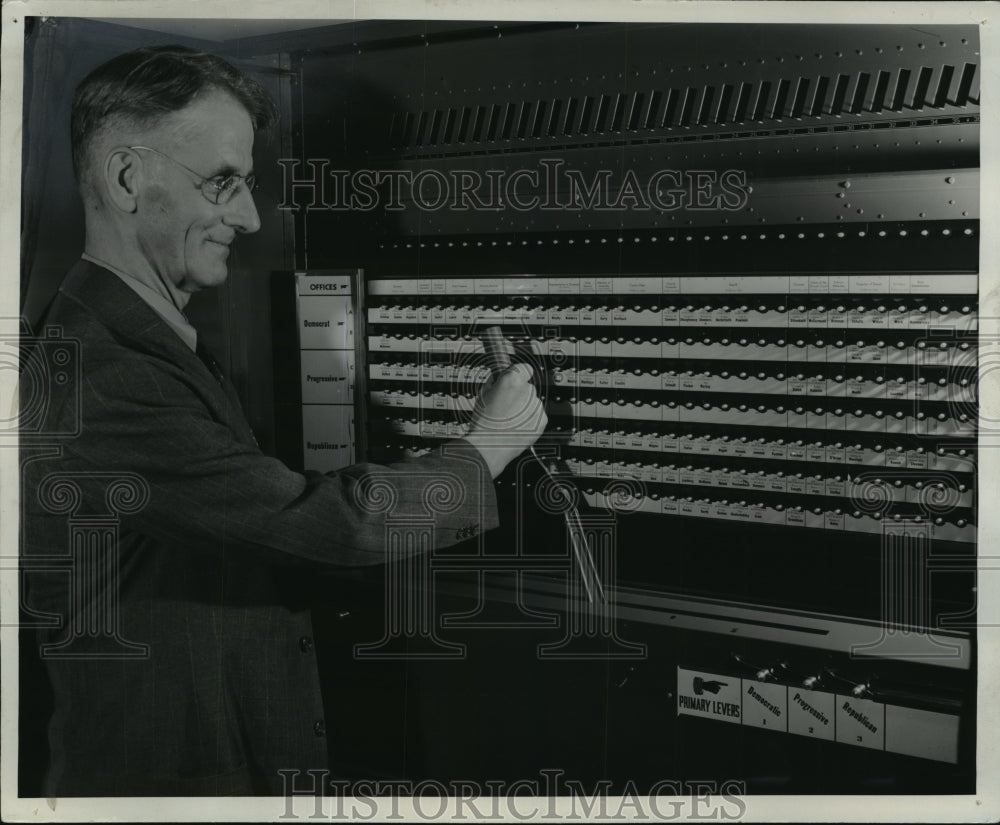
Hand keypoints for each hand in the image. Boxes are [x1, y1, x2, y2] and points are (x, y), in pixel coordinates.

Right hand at [462, 362, 547, 478]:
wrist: (490, 446)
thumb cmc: (484, 422)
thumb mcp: (483, 393)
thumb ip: (496, 381)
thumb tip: (500, 377)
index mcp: (513, 380)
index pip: (524, 367)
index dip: (518, 373)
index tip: (514, 378)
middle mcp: (528, 391)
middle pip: (527, 386)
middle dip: (519, 393)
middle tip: (505, 404)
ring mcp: (537, 406)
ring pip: (532, 401)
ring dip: (524, 407)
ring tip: (509, 418)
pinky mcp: (542, 420)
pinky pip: (537, 414)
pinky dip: (529, 419)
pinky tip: (516, 425)